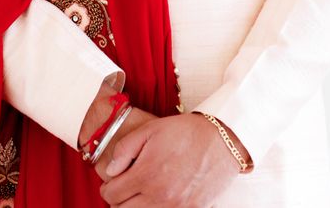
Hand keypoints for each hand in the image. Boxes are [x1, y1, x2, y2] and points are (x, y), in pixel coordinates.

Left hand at [99, 112, 245, 206]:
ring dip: (135, 207)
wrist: (221, 140)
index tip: (114, 181)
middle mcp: (158, 196)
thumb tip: (110, 170)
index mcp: (146, 175)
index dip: (108, 187)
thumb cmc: (186, 132)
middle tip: (125, 188)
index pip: (111, 194)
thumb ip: (125, 149)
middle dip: (119, 200)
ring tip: (141, 193)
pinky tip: (157, 198)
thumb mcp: (151, 129)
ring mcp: (174, 207)